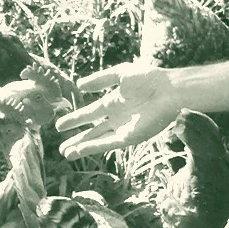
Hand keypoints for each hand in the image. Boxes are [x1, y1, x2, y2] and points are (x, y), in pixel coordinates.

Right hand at [54, 62, 180, 159]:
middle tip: (60, 147)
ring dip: (81, 147)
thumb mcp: (120, 74)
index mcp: (114, 102)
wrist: (168, 91)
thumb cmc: (148, 79)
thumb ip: (100, 80)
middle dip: (76, 138)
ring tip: (65, 154)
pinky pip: (107, 144)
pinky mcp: (130, 138)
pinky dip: (93, 147)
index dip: (75, 119)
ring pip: (97, 140)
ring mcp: (123, 129)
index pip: (90, 113)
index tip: (60, 125)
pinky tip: (79, 150)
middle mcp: (117, 118)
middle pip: (92, 131)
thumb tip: (79, 85)